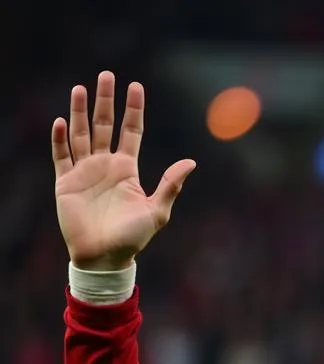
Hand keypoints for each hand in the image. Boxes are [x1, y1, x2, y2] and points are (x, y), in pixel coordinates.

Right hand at [53, 71, 194, 269]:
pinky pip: (61, 156)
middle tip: (107, 75)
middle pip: (103, 125)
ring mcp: (84, 172)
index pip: (131, 132)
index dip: (133, 110)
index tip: (136, 86)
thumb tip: (191, 162)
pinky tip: (62, 121)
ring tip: (81, 88)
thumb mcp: (156, 211)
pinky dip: (60, 139)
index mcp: (127, 170)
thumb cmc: (132, 239)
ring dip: (79, 112)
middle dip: (104, 101)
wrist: (105, 258)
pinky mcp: (65, 183)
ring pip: (80, 134)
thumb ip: (171, 185)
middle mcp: (105, 166)